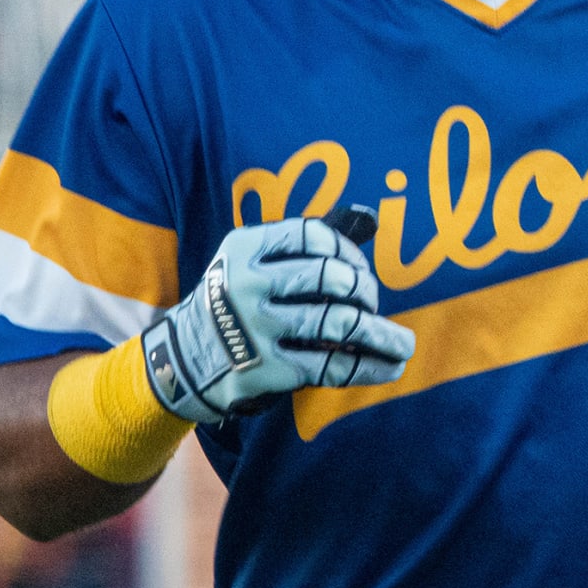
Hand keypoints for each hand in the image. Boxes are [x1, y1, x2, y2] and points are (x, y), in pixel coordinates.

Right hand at [140, 213, 414, 424]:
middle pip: (330, 278)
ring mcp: (257, 329)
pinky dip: (368, 366)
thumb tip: (368, 218)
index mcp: (245, 248)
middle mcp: (248, 285)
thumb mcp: (248, 262)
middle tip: (372, 303)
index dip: (347, 250)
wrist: (183, 360)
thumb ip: (298, 246)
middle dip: (365, 290)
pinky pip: (331, 367)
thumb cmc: (232, 303)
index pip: (313, 235)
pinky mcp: (268, 369)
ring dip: (381, 334)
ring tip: (405, 345)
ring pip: (338, 324)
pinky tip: (389, 367)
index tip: (358, 269)